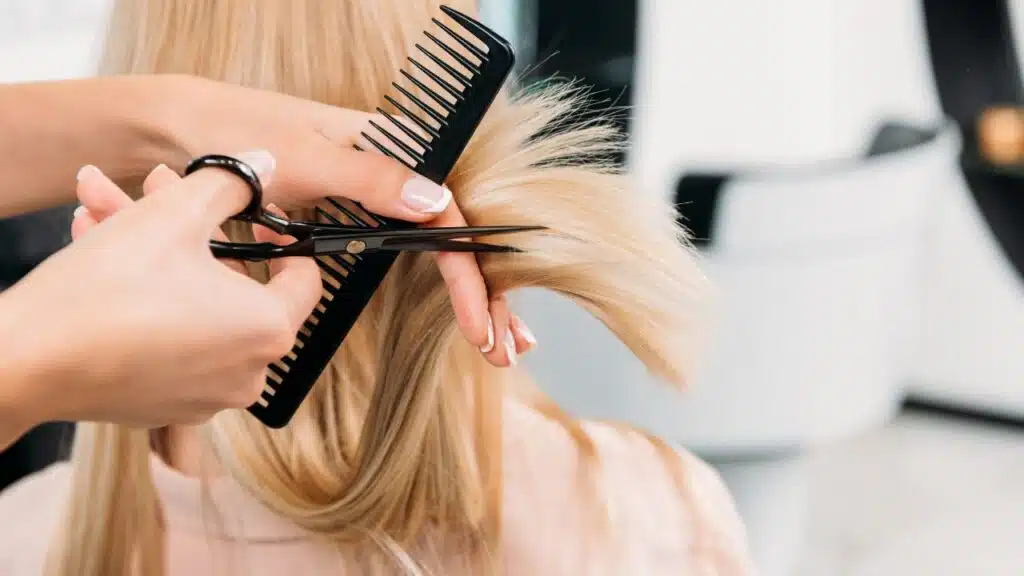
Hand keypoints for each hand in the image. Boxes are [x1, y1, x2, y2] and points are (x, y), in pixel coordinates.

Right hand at [1, 156, 318, 428]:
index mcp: (268, 330)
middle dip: (188, 227)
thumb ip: (232, 184)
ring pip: (191, 303)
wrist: (25, 360)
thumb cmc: (106, 290)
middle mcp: (247, 372)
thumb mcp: (175, 214)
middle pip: (233, 283)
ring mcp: (204, 394)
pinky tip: (95, 247)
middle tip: (153, 190)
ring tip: (101, 209)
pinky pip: (168, 335)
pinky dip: (143, 295)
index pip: (305, 278)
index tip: (254, 219)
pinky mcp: (162, 402)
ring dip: (152, 250)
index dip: (281, 237)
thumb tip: (264, 165)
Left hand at [157, 75, 534, 358]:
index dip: (469, 276)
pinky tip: (465, 315)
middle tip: (505, 349)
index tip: (479, 325)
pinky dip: (435, 287)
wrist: (183, 127)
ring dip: (470, 295)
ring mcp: (374, 195)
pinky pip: (405, 252)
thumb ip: (371, 177)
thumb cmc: (239, 133)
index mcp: (391, 148)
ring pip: (436, 250)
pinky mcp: (353, 214)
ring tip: (497, 341)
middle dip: (487, 294)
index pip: (448, 220)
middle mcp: (391, 172)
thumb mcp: (305, 158)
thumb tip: (438, 200)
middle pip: (454, 239)